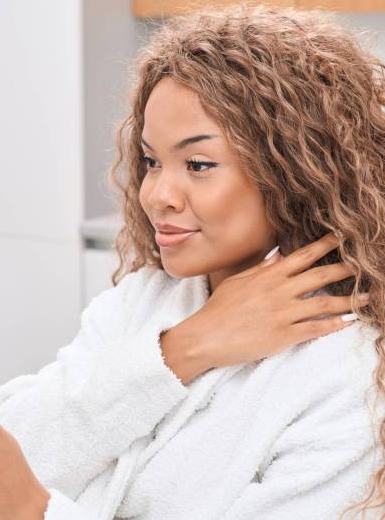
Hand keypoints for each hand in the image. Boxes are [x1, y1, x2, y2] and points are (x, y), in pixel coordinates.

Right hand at [192, 231, 369, 367]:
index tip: (341, 237)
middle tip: (365, 263)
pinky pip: (314, 329)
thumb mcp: (237, 282)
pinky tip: (348, 322)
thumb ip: (260, 268)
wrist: (206, 336)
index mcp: (268, 276)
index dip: (324, 246)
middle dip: (345, 268)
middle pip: (319, 276)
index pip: (302, 256)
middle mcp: (278, 292)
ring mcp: (282, 314)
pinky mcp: (283, 336)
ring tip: (367, 296)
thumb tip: (277, 255)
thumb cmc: (219, 308)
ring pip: (323, 303)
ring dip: (348, 300)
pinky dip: (332, 325)